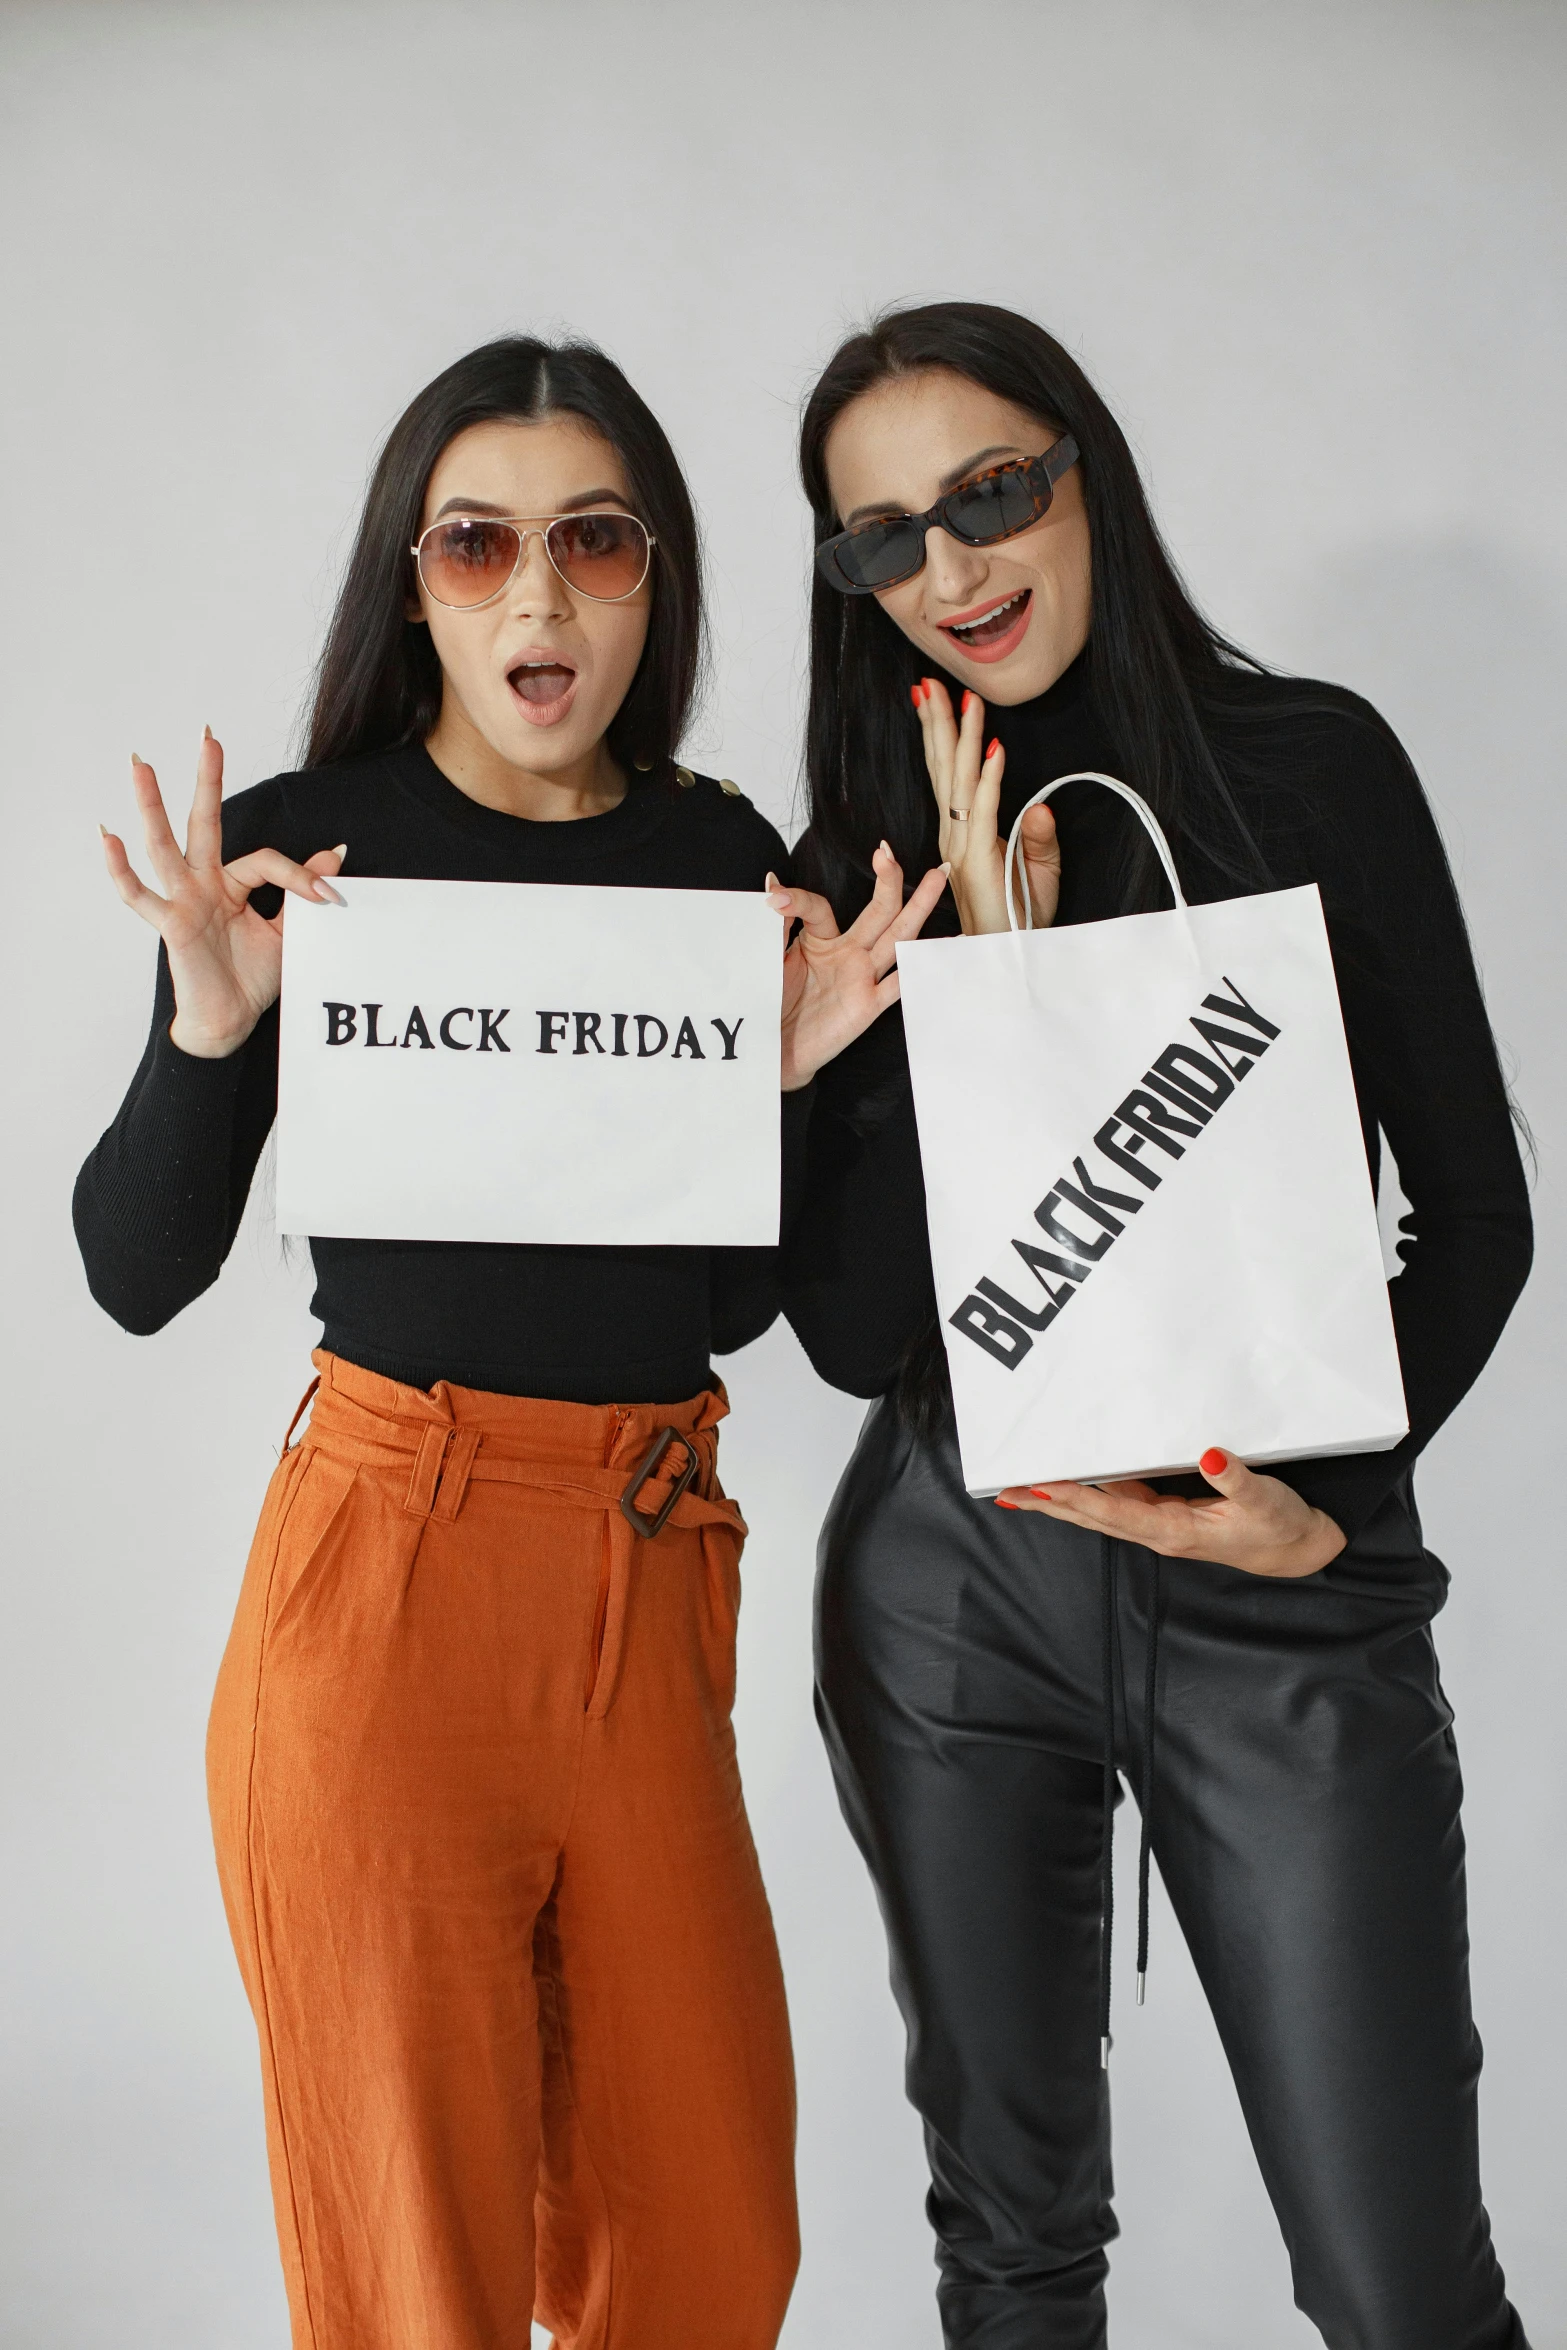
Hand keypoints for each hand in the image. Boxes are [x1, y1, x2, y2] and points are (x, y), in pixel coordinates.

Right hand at [101, 730, 347, 1059]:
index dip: (300, 876)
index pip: (266, 861)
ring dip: (152, 805)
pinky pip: (140, 895)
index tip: (329, 899)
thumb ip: (303, 892)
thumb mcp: (288, 930)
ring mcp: (182, 900)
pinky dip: (121, 869)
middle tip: (208, 735)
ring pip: (164, 845)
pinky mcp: (169, 925)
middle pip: (203, 822)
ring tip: (141, 765)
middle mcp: (203, 884)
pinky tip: (108, 838)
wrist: (230, 1020)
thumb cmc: (251, 977)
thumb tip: (336, 853)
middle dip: (207, 780)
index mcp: (231, 883)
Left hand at [766, 842, 949, 1091]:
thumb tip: (772, 883)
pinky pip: (900, 982)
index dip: (798, 898)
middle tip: (888, 852)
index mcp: (821, 939)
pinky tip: (947, 944)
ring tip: (937, 876)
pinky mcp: (868, 1004)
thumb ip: (776, 925)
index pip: (820, 907)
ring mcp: (862, 977)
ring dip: (917, 907)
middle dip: (887, 881)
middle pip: (876, 911)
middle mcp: (848, 952)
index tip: (773, 896)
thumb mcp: (769, 959)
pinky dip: (921, 965)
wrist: (776, 1050)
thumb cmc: (773, 1002)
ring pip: (896, 936)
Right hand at [914, 676, 1060, 935]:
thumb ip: (1037, 834)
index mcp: (963, 831)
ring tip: (964, 699)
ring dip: (965, 737)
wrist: (1010, 955)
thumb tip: (1040, 804)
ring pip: (962, 779)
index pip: (948, 774)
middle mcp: (956, 834)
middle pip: (944, 768)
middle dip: (939, 723)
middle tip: (930, 682)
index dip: (942, 735)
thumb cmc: (1019, 914)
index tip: (935, 696)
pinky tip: (997, 748)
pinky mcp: (979, 860)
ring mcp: (964, 847)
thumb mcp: (1038, 866)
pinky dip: (992, 777)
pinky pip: (987, 809)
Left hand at [995, 1445, 1345, 1578]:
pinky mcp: (1163, 1515)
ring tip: (1019, 1486)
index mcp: (1175, 1530)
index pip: (1114, 1512)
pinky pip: (1114, 1503)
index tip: (1042, 1483)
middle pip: (1091, 1516)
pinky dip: (1085, 1492)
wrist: (1294, 1548)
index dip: (1077, 1497)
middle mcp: (1157, 1531)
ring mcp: (1157, 1525)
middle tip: (1005, 1489)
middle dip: (1047, 1503)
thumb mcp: (1265, 1500)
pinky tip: (1066, 1482)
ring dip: (1058, 1499)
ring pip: (1097, 1511)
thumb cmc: (1279, 1525)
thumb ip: (1235, 1480)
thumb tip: (1211, 1457)